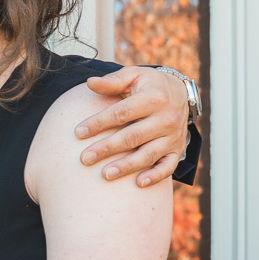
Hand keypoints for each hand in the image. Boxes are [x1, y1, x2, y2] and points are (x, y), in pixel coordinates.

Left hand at [75, 65, 190, 186]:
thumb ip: (112, 81)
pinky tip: (139, 183)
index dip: (99, 123)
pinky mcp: (177, 150)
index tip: (78, 133)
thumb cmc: (149, 86)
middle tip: (85, 159)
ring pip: (148, 154)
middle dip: (107, 148)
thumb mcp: (133, 76)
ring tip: (105, 175)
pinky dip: (156, 176)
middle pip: (133, 136)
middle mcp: (166, 118)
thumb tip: (89, 83)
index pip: (122, 113)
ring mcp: (173, 136)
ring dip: (127, 166)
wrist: (181, 93)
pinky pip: (168, 166)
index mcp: (153, 97)